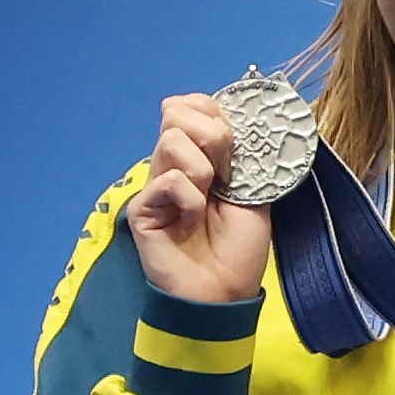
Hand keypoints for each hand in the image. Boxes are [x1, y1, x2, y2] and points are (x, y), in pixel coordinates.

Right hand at [125, 94, 272, 304]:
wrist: (225, 290)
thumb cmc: (239, 245)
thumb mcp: (253, 190)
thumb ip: (241, 154)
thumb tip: (233, 115)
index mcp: (200, 155)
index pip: (194, 105)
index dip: (215, 114)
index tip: (235, 146)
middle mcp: (173, 163)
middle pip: (178, 112)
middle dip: (212, 137)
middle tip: (224, 176)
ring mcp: (155, 182)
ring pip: (173, 139)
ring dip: (203, 172)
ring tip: (207, 205)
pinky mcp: (141, 206)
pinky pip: (169, 179)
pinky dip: (190, 200)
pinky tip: (191, 223)